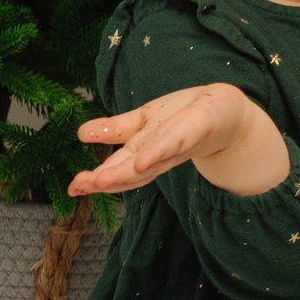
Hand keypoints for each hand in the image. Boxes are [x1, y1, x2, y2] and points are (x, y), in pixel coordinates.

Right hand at [69, 83, 287, 198]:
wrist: (227, 111)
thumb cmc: (185, 116)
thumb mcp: (145, 120)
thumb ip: (116, 129)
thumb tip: (80, 134)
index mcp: (145, 151)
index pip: (118, 167)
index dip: (96, 180)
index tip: (72, 188)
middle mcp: (160, 154)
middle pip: (132, 171)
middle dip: (106, 180)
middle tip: (80, 186)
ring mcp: (179, 144)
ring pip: (150, 162)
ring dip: (126, 172)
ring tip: (101, 179)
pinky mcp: (198, 127)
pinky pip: (177, 141)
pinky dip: (159, 152)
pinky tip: (143, 160)